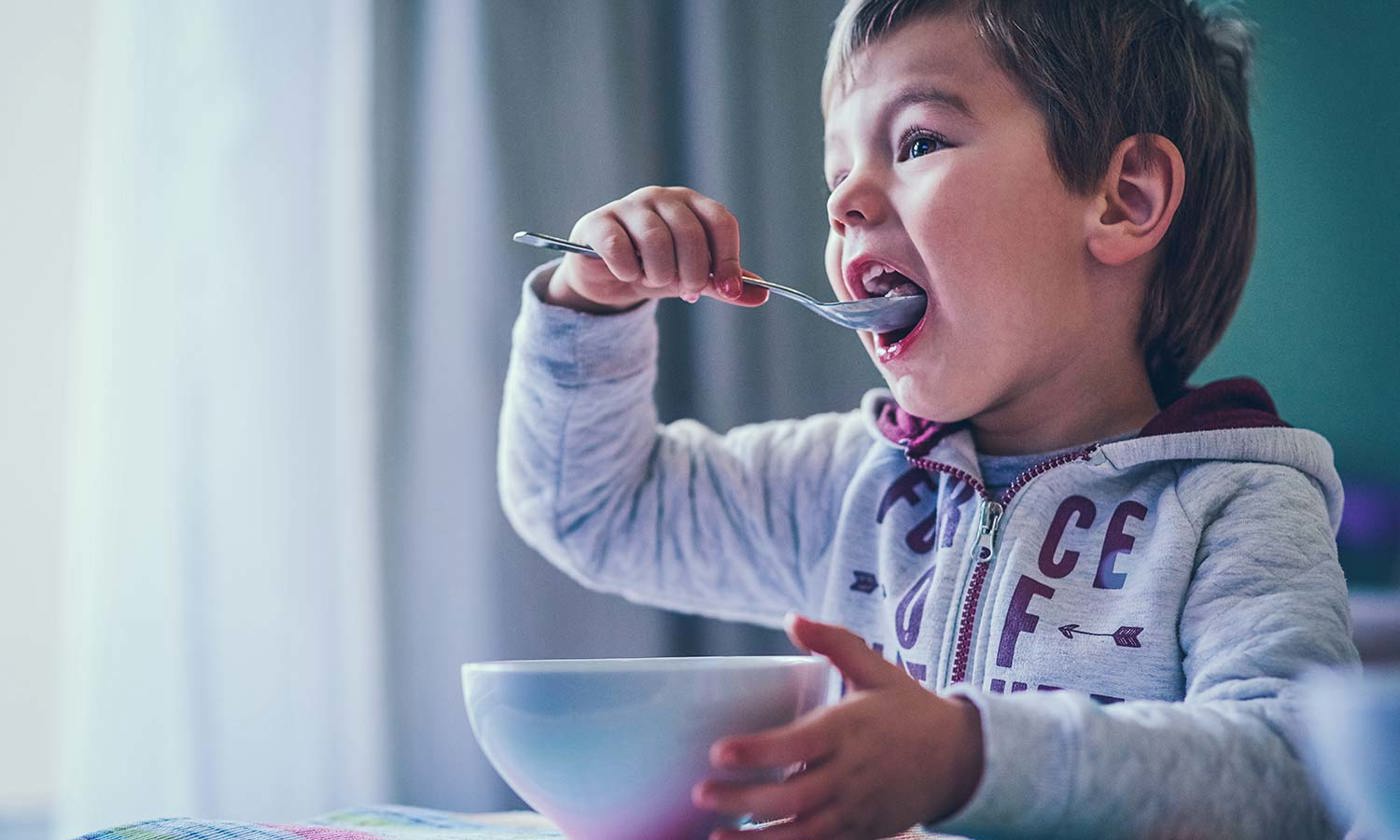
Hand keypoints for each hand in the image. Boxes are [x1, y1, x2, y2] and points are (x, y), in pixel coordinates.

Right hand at [545, 186, 769, 312]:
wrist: (609, 278)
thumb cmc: (657, 269)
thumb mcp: (694, 278)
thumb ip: (724, 285)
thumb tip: (762, 296)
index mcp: (691, 204)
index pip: (720, 221)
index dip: (728, 258)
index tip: (726, 289)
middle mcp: (661, 198)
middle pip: (690, 233)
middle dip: (692, 273)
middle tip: (685, 291)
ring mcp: (628, 206)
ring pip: (655, 239)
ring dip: (659, 274)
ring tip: (653, 281)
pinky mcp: (598, 223)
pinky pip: (619, 247)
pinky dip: (628, 269)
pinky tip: (627, 274)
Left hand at [692, 614, 984, 839]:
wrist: (961, 759)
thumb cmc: (909, 709)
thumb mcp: (876, 668)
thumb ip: (834, 642)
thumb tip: (792, 618)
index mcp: (850, 729)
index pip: (797, 743)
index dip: (757, 751)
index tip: (719, 751)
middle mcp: (852, 773)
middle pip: (792, 794)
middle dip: (744, 799)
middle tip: (702, 793)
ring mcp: (857, 808)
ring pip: (803, 831)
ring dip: (758, 838)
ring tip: (716, 836)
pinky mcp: (862, 832)